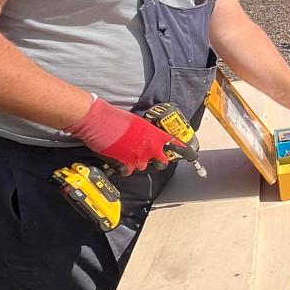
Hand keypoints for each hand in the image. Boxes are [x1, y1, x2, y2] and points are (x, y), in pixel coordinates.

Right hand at [67, 98, 182, 172]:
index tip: (190, 155)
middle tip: (151, 157)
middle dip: (158, 162)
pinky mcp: (124, 165)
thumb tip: (148, 137)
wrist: (99, 121)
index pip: (176, 145)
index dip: (185, 152)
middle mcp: (150, 149)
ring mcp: (138, 158)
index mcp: (155, 136)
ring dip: (138, 162)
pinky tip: (119, 159)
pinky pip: (128, 171)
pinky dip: (124, 167)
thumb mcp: (138, 123)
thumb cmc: (116, 118)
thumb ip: (147, 132)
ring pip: (143, 167)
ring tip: (128, 153)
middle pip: (162, 164)